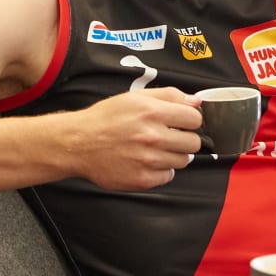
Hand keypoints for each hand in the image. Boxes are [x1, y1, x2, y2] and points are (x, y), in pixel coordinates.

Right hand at [67, 88, 203, 189]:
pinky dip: (160, 170)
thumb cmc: (105, 119)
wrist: (78, 143)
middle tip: (168, 137)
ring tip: (153, 149)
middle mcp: (152, 136)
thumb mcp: (135, 97)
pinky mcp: (142, 179)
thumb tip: (196, 101)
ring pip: (183, 161)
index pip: (195, 119)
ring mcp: (148, 160)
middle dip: (184, 139)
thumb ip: (169, 96)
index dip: (189, 120)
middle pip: (193, 143)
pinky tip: (146, 161)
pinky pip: (168, 176)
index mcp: (152, 112)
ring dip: (172, 155)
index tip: (182, 123)